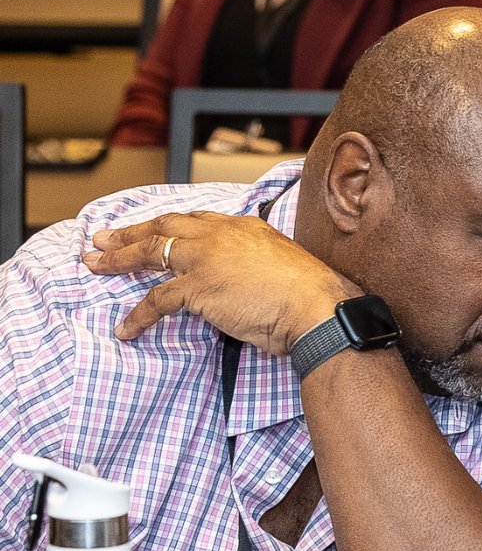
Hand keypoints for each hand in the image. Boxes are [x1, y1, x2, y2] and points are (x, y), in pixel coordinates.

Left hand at [83, 210, 352, 354]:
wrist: (316, 306)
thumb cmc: (309, 293)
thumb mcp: (281, 264)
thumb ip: (256, 264)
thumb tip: (245, 280)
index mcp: (242, 227)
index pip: (195, 221)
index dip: (168, 226)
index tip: (151, 229)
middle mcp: (220, 235)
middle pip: (164, 226)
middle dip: (130, 231)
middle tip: (103, 237)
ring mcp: (206, 259)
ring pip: (151, 253)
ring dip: (118, 259)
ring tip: (94, 265)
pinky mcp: (198, 287)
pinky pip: (156, 300)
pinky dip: (137, 316)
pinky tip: (125, 329)